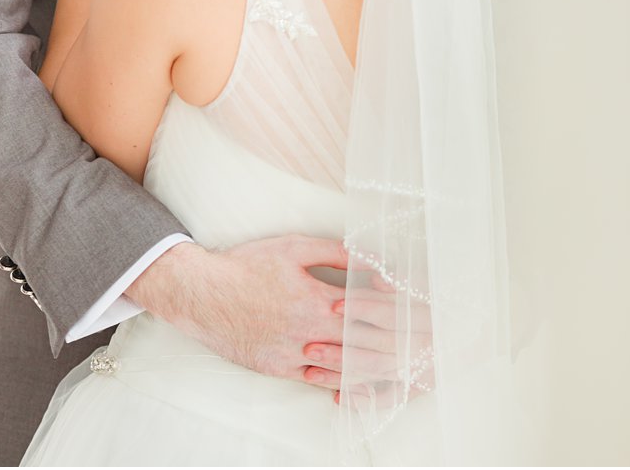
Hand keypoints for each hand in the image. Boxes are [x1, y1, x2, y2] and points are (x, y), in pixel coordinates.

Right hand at [126, 238, 409, 393]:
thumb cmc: (245, 265)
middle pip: (368, 343)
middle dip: (402, 344)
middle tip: (428, 345)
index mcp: (318, 298)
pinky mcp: (280, 368)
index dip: (403, 314)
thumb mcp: (292, 247)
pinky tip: (361, 381)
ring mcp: (296, 353)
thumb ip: (336, 253)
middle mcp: (311, 331)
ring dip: (380, 368)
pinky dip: (344, 382)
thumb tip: (373, 261)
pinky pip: (320, 380)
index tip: (426, 314)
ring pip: (348, 367)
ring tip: (405, 367)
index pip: (373, 310)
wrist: (201, 293)